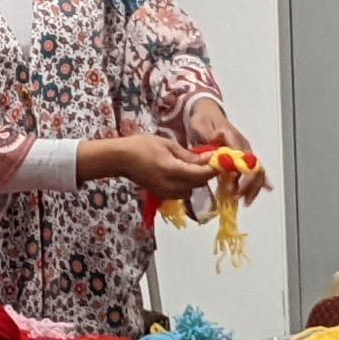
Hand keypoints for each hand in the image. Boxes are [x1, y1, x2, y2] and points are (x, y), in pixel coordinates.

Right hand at [78, 135, 216, 199]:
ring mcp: (165, 192)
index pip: (201, 175)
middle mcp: (170, 185)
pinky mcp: (161, 195)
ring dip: (195, 180)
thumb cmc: (141, 146)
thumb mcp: (167, 144)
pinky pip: (181, 192)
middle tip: (206, 160)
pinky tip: (180, 172)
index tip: (219, 160)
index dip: (213, 169)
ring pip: (191, 190)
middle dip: (205, 173)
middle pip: (198, 184)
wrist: (120, 159)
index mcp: (172, 170)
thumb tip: (208, 158)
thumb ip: (188, 155)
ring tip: (191, 165)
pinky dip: (185, 184)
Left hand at [189, 99, 271, 205]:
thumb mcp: (200, 125)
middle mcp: (242, 145)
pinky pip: (253, 169)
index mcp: (233, 138)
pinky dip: (257, 181)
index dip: (240, 175)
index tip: (233, 188)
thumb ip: (208, 137)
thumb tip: (215, 145)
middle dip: (249, 185)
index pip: (243, 159)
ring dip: (252, 187)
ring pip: (256, 171)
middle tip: (238, 198)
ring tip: (245, 201)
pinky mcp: (242, 156)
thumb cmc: (203, 120)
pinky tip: (267, 189)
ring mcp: (244, 151)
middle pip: (254, 167)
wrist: (207, 112)